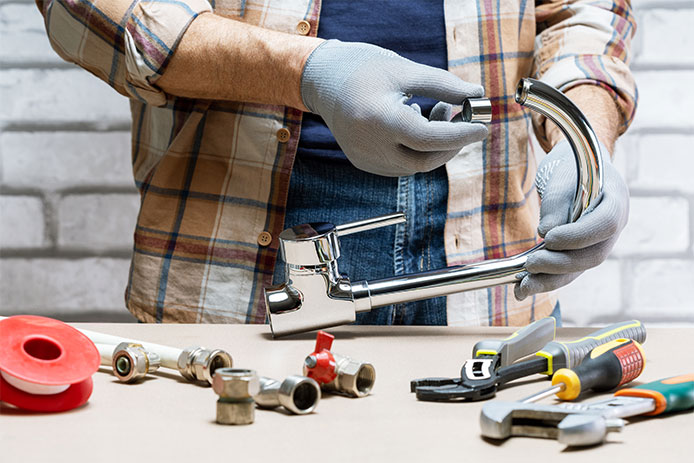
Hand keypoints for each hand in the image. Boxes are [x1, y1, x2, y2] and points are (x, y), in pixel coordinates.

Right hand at [300, 40, 487, 176]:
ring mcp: (365, 158)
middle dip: (451, 143)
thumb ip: (444, 85)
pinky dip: (417, 150)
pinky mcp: (363, 163)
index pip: (429, 139)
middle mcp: (370, 145)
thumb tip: (477, 94)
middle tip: (462, 115)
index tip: (482, 127)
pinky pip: (400, 165)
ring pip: (415, 166)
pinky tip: (414, 124)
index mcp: (379, 119)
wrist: (323, 80)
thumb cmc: (364, 69)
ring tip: (435, 111)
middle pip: (426, 160)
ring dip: (435, 145)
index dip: (460, 135)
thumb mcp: (406, 71)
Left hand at [515, 141, 628, 299]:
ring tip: (521, 288)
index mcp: (616, 202)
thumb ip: (556, 204)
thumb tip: (545, 231)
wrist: (576, 172)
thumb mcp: (562, 180)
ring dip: (550, 281)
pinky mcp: (583, 255)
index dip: (578, 236)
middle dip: (559, 264)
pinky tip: (522, 289)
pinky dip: (546, 281)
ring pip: (580, 270)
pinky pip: (569, 273)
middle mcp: (614, 229)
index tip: (548, 238)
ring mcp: (600, 245)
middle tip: (530, 264)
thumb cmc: (570, 172)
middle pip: (593, 256)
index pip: (605, 224)